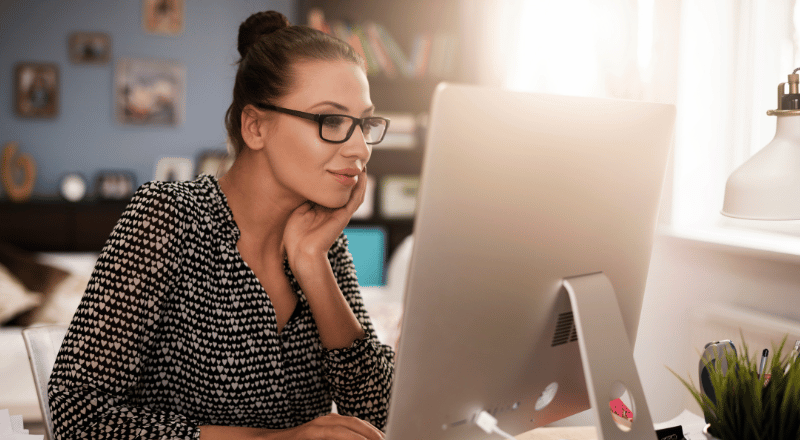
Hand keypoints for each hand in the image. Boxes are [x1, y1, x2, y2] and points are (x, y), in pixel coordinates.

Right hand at [198, 414, 383, 439]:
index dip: (369, 430)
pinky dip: (345, 437)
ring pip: (343, 425)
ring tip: (377, 439)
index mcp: (327, 424)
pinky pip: (329, 434)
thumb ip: (334, 439)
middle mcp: (321, 421)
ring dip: (361, 432)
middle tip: (385, 439)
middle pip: (352, 422)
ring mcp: (313, 427)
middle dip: (371, 431)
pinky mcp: (306, 433)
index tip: (383, 437)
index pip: (353, 424)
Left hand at [283, 168, 366, 264]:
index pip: (330, 188)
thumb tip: (308, 180)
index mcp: (322, 208)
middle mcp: (333, 209)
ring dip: (359, 178)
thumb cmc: (296, 236)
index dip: (333, 175)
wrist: (302, 253)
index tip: (333, 159)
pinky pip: (356, 199)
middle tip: (351, 157)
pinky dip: (361, 187)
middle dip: (348, 174)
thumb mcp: (298, 210)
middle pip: (344, 188)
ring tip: (361, 162)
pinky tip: (363, 175)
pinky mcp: (344, 216)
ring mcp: (340, 213)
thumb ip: (306, 197)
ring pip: (355, 192)